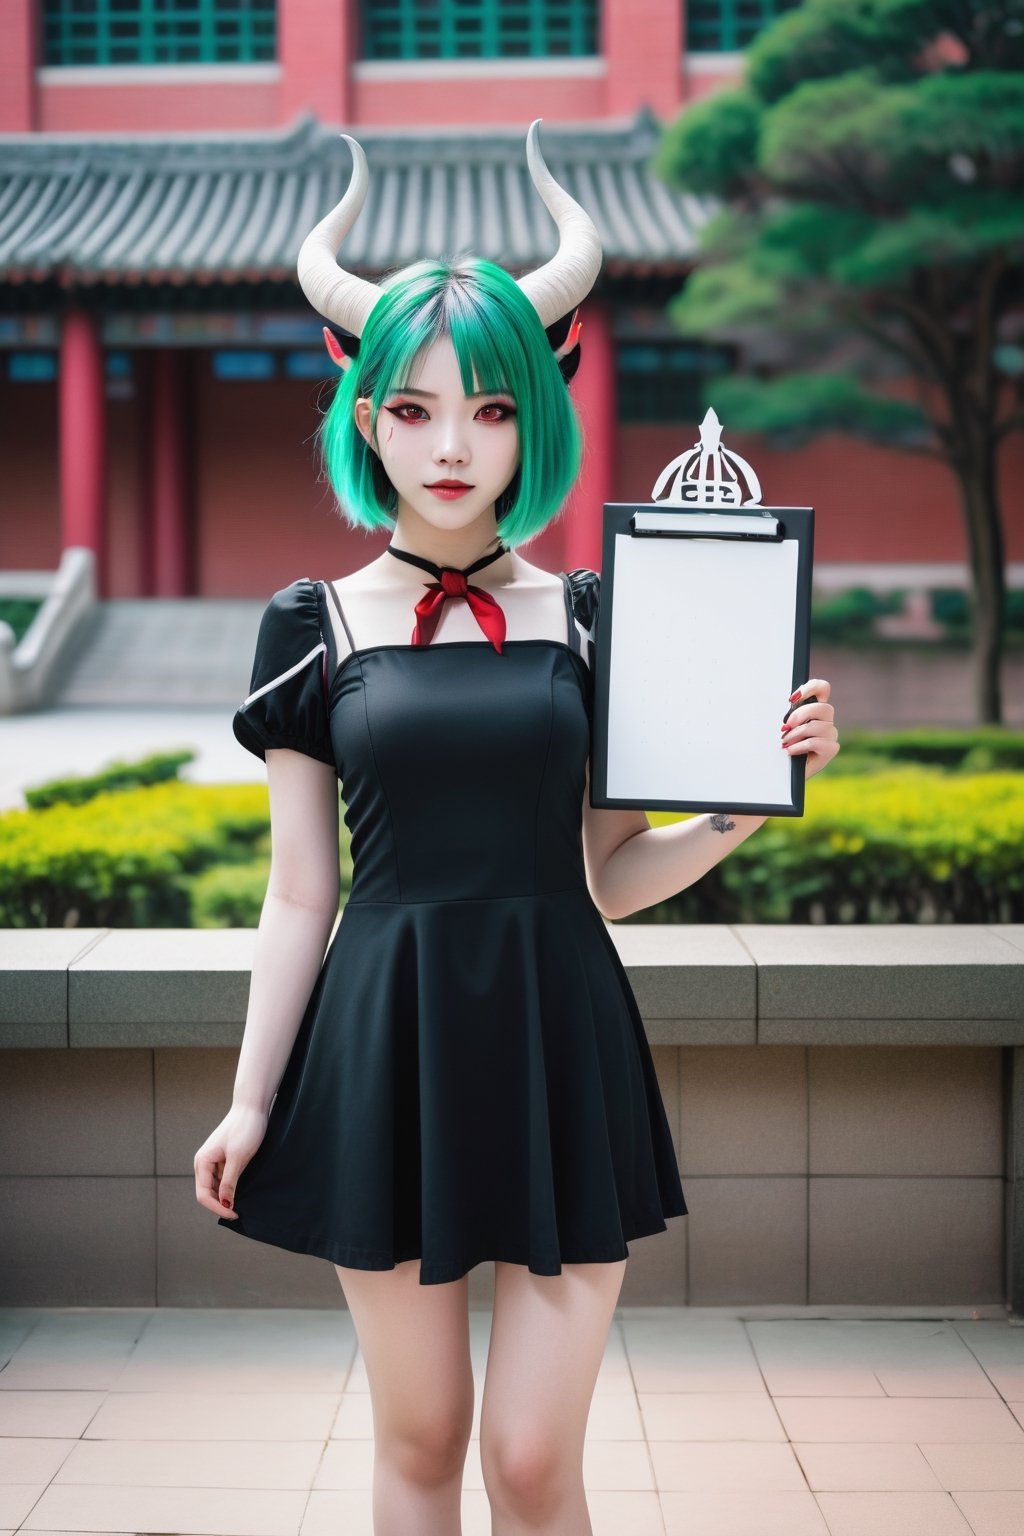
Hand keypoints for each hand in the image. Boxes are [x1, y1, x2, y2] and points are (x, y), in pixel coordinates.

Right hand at [194, 1104, 268, 1219]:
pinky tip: (241, 1191)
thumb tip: (225, 1203)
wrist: (252, 1107)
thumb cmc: (244, 1128)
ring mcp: (214, 1161)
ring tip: (240, 1204)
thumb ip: (229, 1182)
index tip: (234, 1214)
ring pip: (215, 1187)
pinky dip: (230, 1187)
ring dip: (225, 1197)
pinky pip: (223, 1179)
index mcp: (202, 1162)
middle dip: (220, 1204)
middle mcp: (204, 1163)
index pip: (203, 1195)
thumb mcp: (238, 1158)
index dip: (217, 1207)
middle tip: (238, 1213)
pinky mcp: (224, 1159)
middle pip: (207, 1193)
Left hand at [782, 678, 839, 780]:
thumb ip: (790, 713)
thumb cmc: (784, 746)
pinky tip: (789, 751)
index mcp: (815, 710)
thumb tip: (788, 702)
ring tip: (785, 742)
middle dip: (801, 715)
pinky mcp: (831, 749)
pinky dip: (798, 746)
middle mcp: (826, 721)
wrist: (786, 773)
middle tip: (785, 726)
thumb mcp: (785, 726)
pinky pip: (815, 742)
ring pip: (816, 726)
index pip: (823, 689)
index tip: (792, 699)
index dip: (812, 687)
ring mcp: (830, 735)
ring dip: (796, 734)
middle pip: (824, 707)